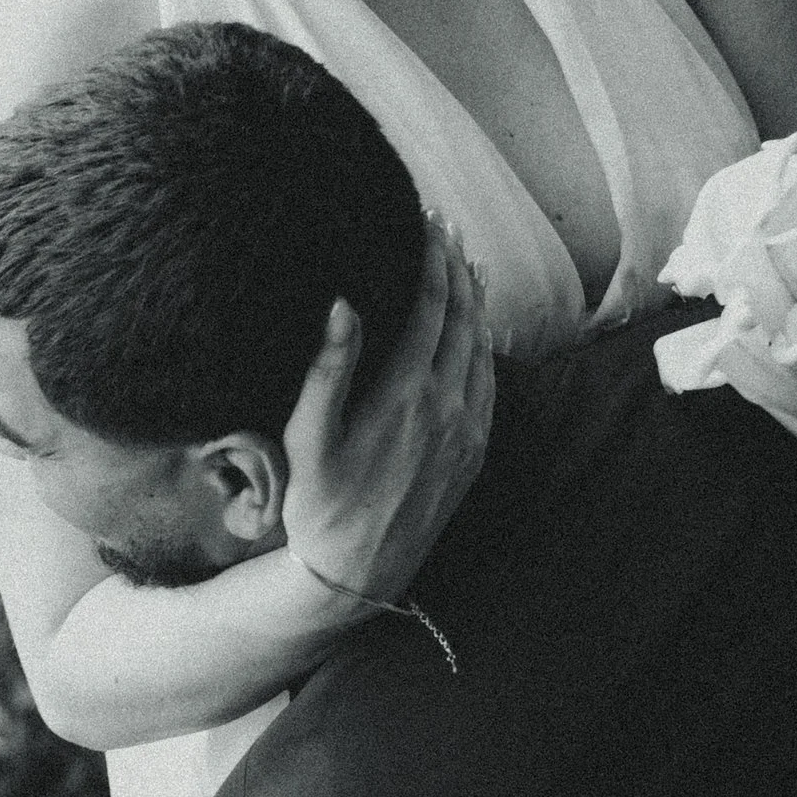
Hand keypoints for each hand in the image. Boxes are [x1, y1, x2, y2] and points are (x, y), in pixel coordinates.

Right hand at [281, 218, 493, 607]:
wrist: (356, 573)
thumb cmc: (320, 504)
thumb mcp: (307, 438)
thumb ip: (329, 368)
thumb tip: (344, 305)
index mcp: (406, 395)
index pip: (430, 307)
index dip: (430, 260)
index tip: (425, 224)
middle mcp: (446, 408)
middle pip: (462, 319)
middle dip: (455, 268)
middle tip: (445, 230)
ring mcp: (466, 431)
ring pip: (481, 348)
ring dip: (474, 302)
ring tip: (463, 265)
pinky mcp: (473, 452)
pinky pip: (489, 384)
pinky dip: (484, 345)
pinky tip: (474, 331)